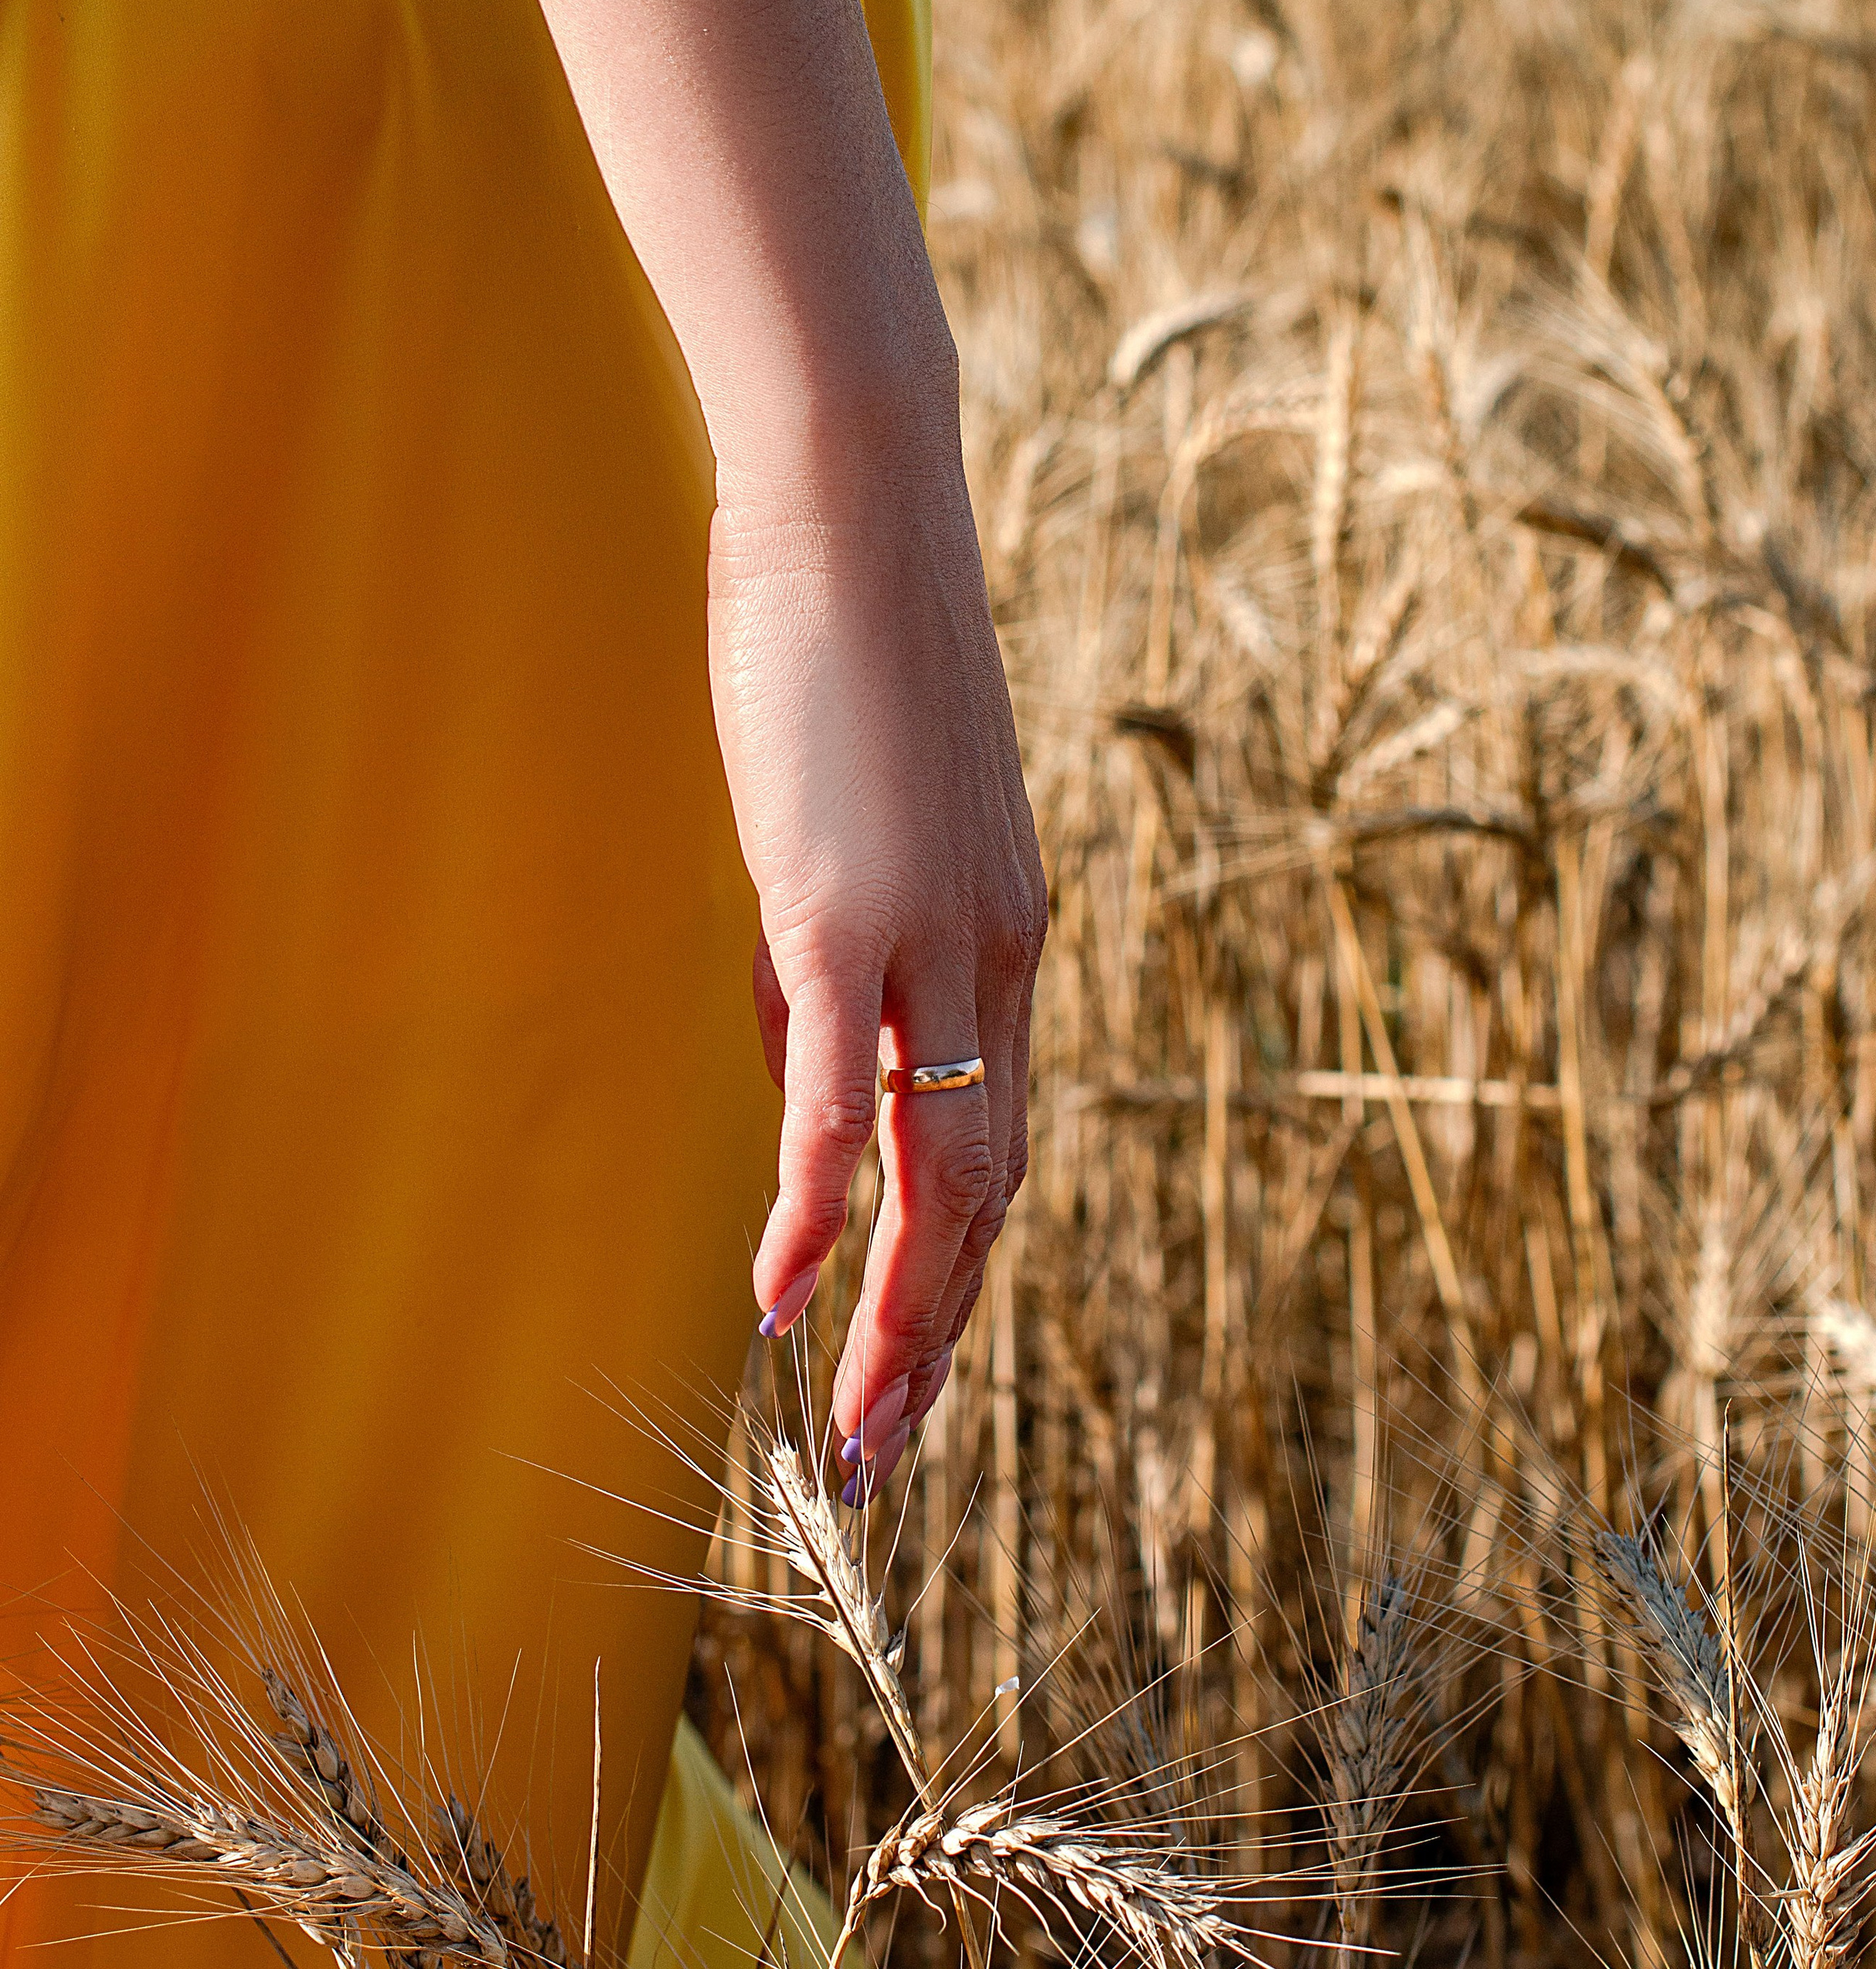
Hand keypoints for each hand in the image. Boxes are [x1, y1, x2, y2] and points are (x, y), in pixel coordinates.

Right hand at [709, 419, 1045, 1499]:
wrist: (861, 507)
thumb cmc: (857, 642)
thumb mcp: (870, 815)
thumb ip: (851, 937)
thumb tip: (813, 1038)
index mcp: (1009, 936)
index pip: (1000, 1143)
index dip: (959, 1273)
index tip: (912, 1365)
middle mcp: (996, 957)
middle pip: (991, 1197)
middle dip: (939, 1343)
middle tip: (885, 1461)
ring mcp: (930, 940)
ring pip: (942, 1177)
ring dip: (896, 1324)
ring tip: (854, 1438)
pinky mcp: (844, 913)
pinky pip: (842, 1099)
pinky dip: (812, 1213)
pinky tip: (773, 1298)